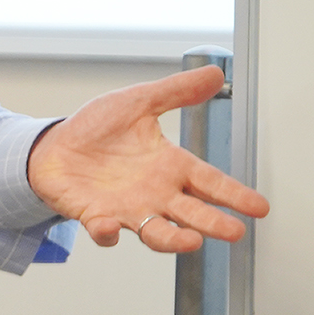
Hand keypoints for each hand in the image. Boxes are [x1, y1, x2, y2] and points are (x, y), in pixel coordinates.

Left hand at [25, 64, 269, 252]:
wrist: (54, 147)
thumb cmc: (96, 129)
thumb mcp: (137, 101)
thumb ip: (176, 92)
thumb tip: (214, 73)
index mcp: (168, 165)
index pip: (210, 181)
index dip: (234, 194)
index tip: (259, 207)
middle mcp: (154, 193)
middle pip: (192, 212)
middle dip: (213, 222)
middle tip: (234, 232)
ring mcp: (127, 209)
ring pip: (157, 231)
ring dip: (172, 239)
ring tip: (191, 241)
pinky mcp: (96, 216)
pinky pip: (105, 230)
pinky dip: (107, 232)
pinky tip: (110, 227)